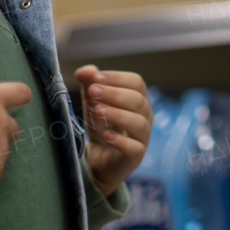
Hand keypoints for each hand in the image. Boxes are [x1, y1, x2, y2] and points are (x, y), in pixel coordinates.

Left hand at [74, 65, 150, 197]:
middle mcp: (145, 116)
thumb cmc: (101, 125)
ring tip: (97, 111)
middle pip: (138, 100)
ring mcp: (143, 137)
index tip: (95, 78)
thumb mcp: (93, 103)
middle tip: (92, 92)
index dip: (117, 78)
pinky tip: (106, 136)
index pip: (136, 82)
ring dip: (118, 114)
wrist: (101, 159)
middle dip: (114, 94)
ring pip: (139, 123)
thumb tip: (84, 70)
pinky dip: (121, 141)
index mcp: (138, 99)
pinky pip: (135, 148)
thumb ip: (89, 84)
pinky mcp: (136, 156)